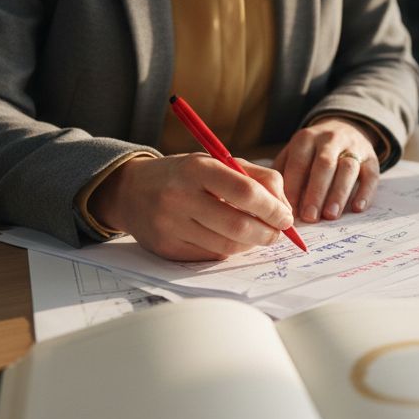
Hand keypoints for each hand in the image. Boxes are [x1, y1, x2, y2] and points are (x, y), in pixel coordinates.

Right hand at [89, 154, 293, 261]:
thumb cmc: (186, 175)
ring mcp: (170, 225)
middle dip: (267, 233)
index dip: (272, 208)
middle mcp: (180, 196)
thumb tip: (285, 208)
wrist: (132, 191)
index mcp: (197, 168)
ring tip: (256, 235)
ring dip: (250, 244)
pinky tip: (229, 239)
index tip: (286, 217)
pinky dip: (228, 251)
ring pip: (226, 246)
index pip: (245, 192)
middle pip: (238, 225)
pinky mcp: (167, 249)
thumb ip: (258, 178)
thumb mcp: (218, 162)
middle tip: (277, 232)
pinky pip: (210, 257)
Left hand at [274, 117, 379, 222]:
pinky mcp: (371, 158)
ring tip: (330, 215)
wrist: (343, 129)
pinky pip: (371, 175)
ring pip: (348, 168)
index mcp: (306, 138)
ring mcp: (353, 147)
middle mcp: (330, 139)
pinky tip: (357, 208)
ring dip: (339, 193)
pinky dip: (365, 192)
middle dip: (316, 192)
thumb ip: (285, 175)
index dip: (293, 187)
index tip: (288, 210)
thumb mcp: (294, 154)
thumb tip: (277, 205)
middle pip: (324, 165)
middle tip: (310, 217)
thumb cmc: (311, 153)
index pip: (299, 162)